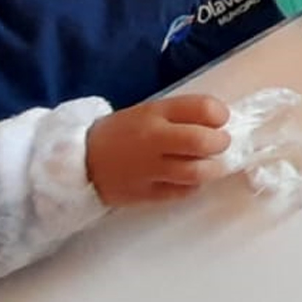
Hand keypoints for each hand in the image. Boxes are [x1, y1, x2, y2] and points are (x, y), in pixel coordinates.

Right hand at [85, 94, 231, 206]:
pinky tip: (188, 179)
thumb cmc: (123, 132)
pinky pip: (182, 192)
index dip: (219, 114)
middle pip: (201, 142)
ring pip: (196, 172)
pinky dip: (193, 186)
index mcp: (154, 113)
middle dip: (220, 143)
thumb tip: (221, 121)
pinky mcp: (145, 194)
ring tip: (211, 164)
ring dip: (213, 168)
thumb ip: (182, 114)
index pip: (201, 107)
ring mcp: (148, 169)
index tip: (220, 120)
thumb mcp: (149, 112)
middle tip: (220, 144)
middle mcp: (152, 139)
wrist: (81, 160)